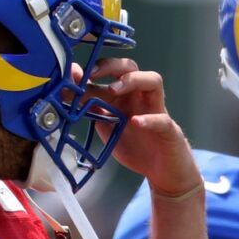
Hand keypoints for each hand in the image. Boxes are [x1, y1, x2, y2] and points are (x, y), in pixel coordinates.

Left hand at [81, 58, 202, 195]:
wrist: (163, 172)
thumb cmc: (137, 147)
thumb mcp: (108, 128)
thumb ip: (93, 111)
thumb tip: (70, 94)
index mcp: (124, 96)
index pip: (109, 73)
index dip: (89, 71)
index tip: (72, 75)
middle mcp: (140, 98)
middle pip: (131, 67)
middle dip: (111, 66)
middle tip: (93, 74)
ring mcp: (156, 111)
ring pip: (153, 81)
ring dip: (132, 80)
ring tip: (113, 90)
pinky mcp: (169, 129)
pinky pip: (162, 119)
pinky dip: (149, 119)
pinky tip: (135, 122)